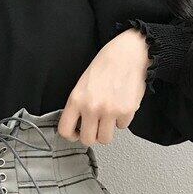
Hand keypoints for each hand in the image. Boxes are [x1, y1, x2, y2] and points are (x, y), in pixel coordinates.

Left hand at [58, 28, 150, 145]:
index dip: (71, 136)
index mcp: (76, 100)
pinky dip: (122, 119)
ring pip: (105, 139)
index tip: (76, 133)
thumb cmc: (105, 66)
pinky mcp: (126, 112)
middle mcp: (91, 107)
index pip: (65, 130)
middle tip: (96, 128)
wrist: (127, 53)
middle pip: (87, 140)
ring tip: (109, 118)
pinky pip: (122, 127)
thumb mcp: (82, 85)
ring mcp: (109, 111)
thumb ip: (79, 106)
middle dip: (92, 136)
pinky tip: (121, 105)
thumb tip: (79, 126)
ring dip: (107, 131)